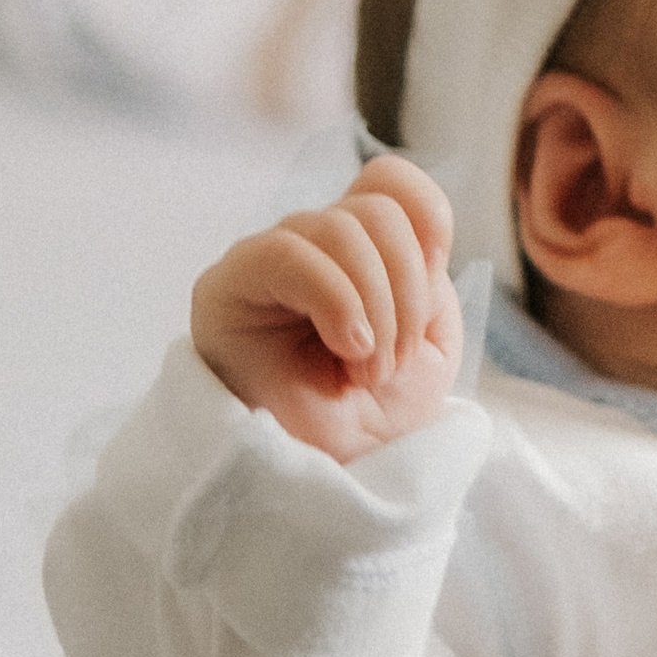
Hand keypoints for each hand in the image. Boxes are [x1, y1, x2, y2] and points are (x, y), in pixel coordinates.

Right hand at [190, 156, 463, 463]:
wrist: (338, 475)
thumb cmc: (375, 412)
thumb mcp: (429, 337)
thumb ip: (426, 271)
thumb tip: (413, 235)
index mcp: (359, 248)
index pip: (390, 181)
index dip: (428, 221)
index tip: (429, 297)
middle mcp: (310, 242)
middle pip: (376, 210)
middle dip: (405, 291)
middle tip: (391, 360)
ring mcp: (266, 260)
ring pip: (341, 228)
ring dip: (375, 309)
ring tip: (365, 368)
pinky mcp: (226, 285)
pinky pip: (291, 254)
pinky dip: (340, 301)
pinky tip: (347, 349)